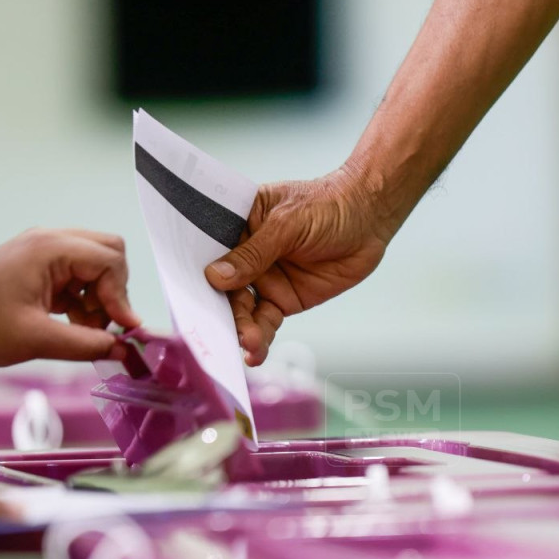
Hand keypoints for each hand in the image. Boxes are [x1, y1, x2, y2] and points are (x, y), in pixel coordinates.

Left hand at [0, 228, 140, 365]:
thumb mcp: (38, 340)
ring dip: (99, 298)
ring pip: (95, 266)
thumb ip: (87, 345)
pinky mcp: (39, 266)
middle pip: (109, 253)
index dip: (121, 297)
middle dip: (113, 291)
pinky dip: (83, 300)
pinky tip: (71, 325)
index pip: (109, 261)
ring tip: (83, 330)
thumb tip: (123, 351)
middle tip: (102, 325)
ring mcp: (44, 251)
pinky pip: (77, 276)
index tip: (122, 331)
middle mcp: (51, 241)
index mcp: (50, 249)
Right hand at [205, 169, 391, 365]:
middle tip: (219, 329)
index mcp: (236, 224)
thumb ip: (253, 252)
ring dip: (240, 328)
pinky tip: (254, 353)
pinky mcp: (283, 300)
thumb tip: (215, 276)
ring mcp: (263, 279)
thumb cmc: (328, 205)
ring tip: (247, 343)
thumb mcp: (288, 223)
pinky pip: (264, 323)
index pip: (207, 249)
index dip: (194, 272)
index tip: (187, 295)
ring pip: (242, 310)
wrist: (371, 219)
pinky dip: (258, 340)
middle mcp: (244, 254)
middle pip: (222, 287)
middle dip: (219, 310)